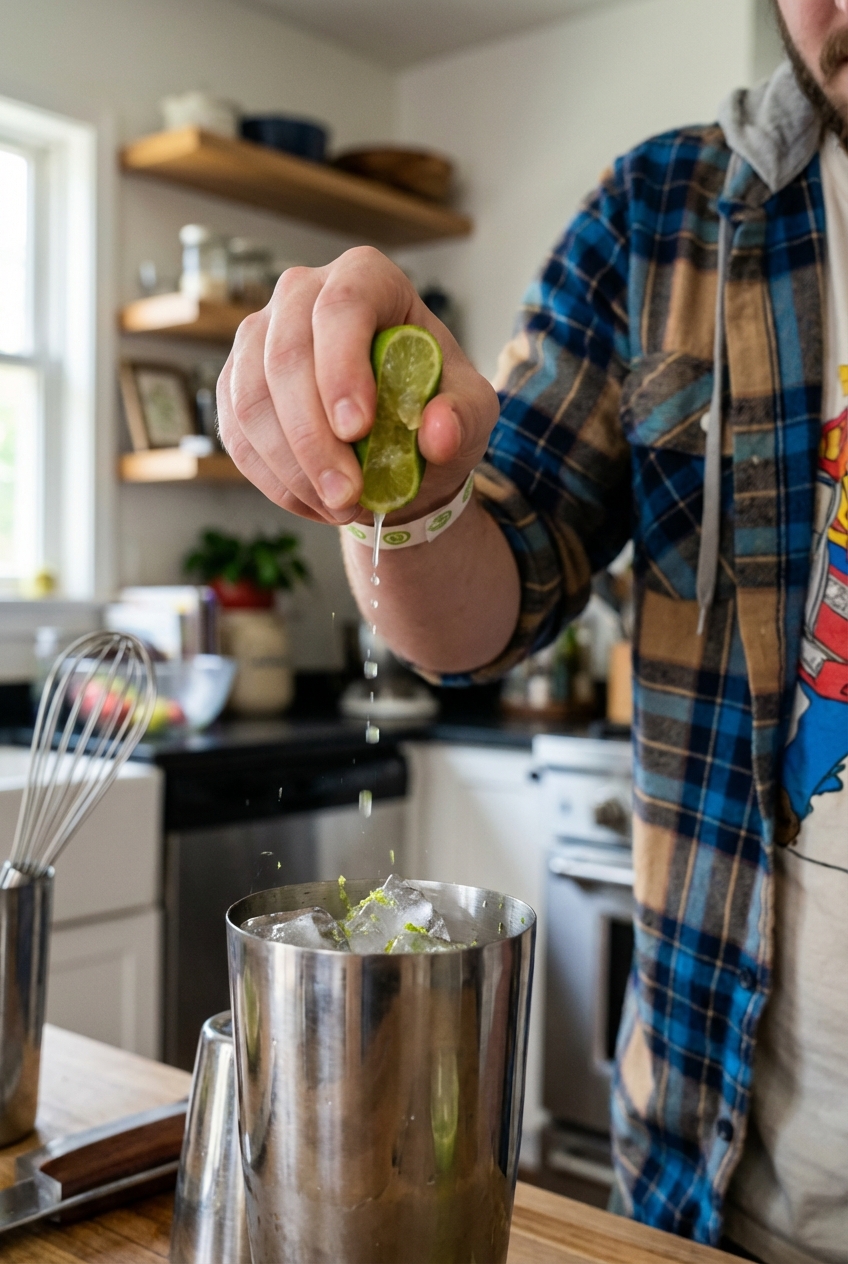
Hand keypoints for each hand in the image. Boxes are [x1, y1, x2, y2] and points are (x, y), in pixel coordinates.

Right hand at [217, 247, 499, 524]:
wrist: (397, 441)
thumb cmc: (433, 408)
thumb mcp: (470, 412)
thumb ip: (462, 417)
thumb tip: (437, 433)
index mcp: (367, 279)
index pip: (343, 305)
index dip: (342, 367)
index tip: (358, 430)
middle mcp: (302, 294)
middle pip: (286, 355)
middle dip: (314, 437)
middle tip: (349, 495)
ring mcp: (259, 337)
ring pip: (252, 400)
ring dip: (292, 466)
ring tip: (340, 507)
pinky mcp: (235, 385)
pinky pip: (238, 434)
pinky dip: (275, 479)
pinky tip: (315, 503)